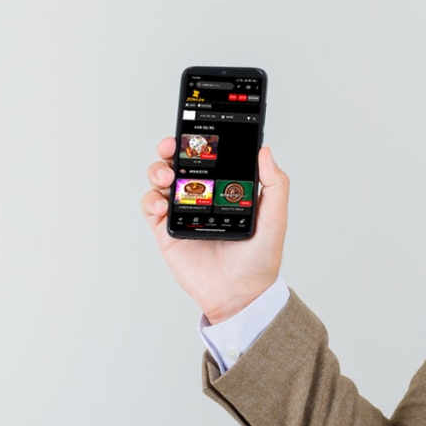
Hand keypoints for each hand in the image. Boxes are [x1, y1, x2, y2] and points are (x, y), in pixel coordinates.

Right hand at [140, 137, 289, 324]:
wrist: (240, 294)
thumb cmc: (260, 258)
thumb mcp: (275, 218)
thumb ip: (275, 185)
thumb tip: (265, 151)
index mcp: (225, 188)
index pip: (209, 157)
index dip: (199, 141)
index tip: (195, 131)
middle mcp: (202, 197)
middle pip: (179, 162)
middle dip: (171, 149)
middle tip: (171, 147)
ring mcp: (183, 212)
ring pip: (160, 180)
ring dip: (158, 170)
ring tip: (168, 177)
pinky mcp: (167, 231)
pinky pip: (150, 207)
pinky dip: (151, 199)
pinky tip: (163, 204)